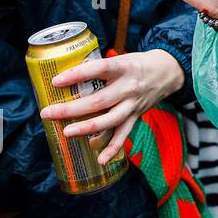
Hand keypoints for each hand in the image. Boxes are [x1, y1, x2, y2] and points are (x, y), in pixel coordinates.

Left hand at [40, 49, 183, 165]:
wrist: (168, 71)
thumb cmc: (137, 64)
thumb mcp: (121, 58)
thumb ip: (98, 68)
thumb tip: (67, 76)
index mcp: (124, 67)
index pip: (100, 69)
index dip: (78, 75)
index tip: (56, 81)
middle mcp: (129, 87)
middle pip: (100, 100)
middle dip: (72, 109)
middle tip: (48, 113)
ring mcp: (133, 104)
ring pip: (110, 120)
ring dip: (88, 128)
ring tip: (66, 132)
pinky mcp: (136, 116)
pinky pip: (123, 134)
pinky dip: (113, 148)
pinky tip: (100, 160)